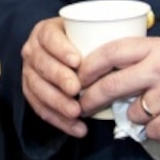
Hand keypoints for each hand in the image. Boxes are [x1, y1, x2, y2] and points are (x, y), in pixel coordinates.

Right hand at [20, 17, 90, 137]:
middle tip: (77, 90)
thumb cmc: (83, 43)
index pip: (49, 38)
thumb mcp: (89, 32)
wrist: (65, 56)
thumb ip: (102, 34)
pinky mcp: (31, 92)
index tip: (77, 61)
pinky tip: (76, 128)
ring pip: (37, 89)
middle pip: (42, 64)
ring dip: (57, 103)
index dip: (61, 49)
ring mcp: (28, 72)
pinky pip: (40, 108)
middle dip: (59, 78)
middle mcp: (32, 51)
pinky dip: (59, 120)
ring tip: (76, 112)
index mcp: (45, 32)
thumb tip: (131, 38)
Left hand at [77, 37, 159, 143]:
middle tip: (82, 104)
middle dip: (91, 98)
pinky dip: (157, 130)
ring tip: (157, 109)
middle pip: (111, 86)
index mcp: (159, 48)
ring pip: (132, 113)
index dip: (88, 65)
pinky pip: (151, 131)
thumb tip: (110, 71)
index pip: (111, 52)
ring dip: (137, 116)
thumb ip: (146, 58)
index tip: (77, 75)